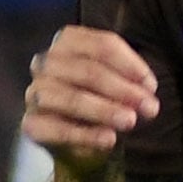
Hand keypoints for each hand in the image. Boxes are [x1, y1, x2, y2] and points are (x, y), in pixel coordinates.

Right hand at [23, 26, 159, 158]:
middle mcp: (46, 62)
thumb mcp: (120, 85)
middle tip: (149, 107)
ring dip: (103, 109)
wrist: (78, 139)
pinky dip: (85, 134)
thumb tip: (147, 90)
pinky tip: (108, 139)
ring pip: (69, 97)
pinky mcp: (31, 123)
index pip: (101, 45)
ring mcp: (36, 92)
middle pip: (86, 70)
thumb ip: (133, 82)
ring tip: (130, 121)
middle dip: (122, 89)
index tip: (151, 85)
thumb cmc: (100, 100)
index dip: (129, 64)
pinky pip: (56, 127)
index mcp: (69, 42)